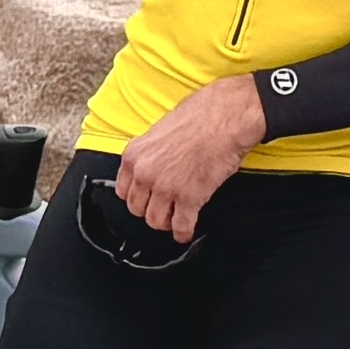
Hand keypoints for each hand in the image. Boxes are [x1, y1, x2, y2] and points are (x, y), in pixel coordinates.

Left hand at [111, 71, 269, 238]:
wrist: (226, 116)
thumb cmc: (201, 115)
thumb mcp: (161, 130)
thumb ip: (151, 153)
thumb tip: (154, 165)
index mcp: (135, 155)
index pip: (123, 191)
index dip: (138, 197)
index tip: (146, 199)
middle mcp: (145, 173)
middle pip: (137, 209)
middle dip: (151, 210)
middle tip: (163, 208)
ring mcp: (166, 187)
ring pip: (156, 221)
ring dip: (167, 223)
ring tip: (176, 219)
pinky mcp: (190, 198)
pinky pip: (181, 227)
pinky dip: (184, 233)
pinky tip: (186, 232)